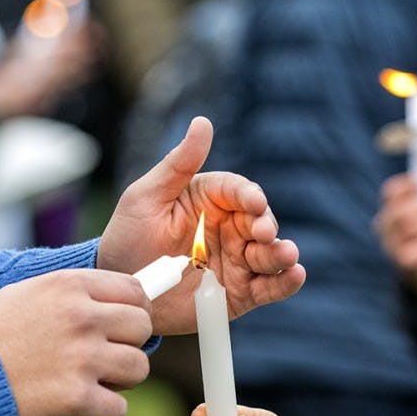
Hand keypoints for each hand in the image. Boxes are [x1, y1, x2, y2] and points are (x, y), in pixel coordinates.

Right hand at [0, 269, 151, 415]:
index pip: (134, 291)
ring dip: (120, 380)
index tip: (123, 325)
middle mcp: (82, 318)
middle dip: (128, 344)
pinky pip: (119, 408)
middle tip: (104, 357)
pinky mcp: (77, 398)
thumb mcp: (27, 294)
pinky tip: (78, 405)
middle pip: (142, 327)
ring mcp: (82, 359)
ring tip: (91, 381)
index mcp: (70, 287)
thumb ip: (73, 295)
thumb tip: (119, 300)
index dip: (134, 310)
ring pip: (139, 368)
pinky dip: (101, 412)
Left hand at [99, 117, 305, 333]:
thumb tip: (203, 121)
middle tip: (263, 234)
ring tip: (286, 255)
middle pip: (260, 222)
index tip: (254, 202)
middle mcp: (229, 228)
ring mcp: (237, 261)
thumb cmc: (128, 237)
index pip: (238, 191)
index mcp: (210, 199)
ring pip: (269, 254)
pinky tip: (294, 275)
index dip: (249, 195)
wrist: (122, 290)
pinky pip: (268, 287)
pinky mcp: (239, 293)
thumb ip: (178, 164)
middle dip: (267, 226)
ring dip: (281, 253)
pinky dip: (285, 282)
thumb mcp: (146, 197)